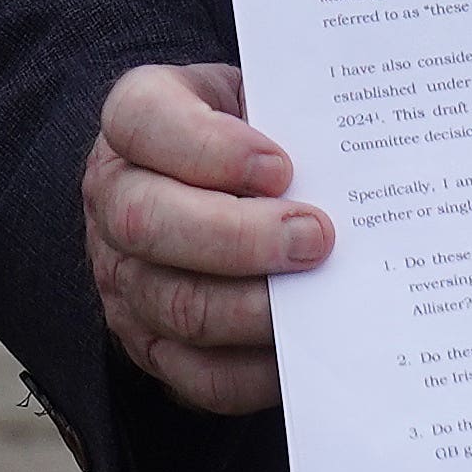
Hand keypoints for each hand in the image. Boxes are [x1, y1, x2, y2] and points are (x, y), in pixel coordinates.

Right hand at [83, 61, 322, 417]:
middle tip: (315, 236)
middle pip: (146, 223)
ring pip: (176, 306)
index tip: (281, 167)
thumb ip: (291, 111)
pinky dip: (258, 370)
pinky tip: (305, 344)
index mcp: (135, 117)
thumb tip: (358, 156)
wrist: (221, 184)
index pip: (141, 122)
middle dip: (239, 237)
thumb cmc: (255, 133)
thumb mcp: (262, 95)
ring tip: (318, 293)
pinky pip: (200, 376)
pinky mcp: (152, 344)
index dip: (209, 148)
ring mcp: (124, 277)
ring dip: (256, 308)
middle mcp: (113, 197)